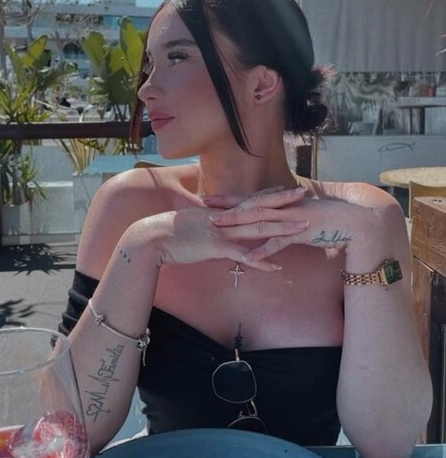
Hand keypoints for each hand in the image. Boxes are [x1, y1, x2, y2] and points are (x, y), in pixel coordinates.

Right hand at [123, 188, 310, 271]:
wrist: (152, 237)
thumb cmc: (169, 233)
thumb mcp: (193, 224)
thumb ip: (208, 223)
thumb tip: (216, 225)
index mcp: (221, 211)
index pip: (250, 200)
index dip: (270, 195)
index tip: (287, 190)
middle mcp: (225, 217)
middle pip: (260, 209)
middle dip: (284, 203)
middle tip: (305, 196)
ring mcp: (222, 231)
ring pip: (258, 229)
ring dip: (282, 229)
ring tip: (303, 229)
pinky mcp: (217, 247)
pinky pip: (243, 256)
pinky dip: (261, 262)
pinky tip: (276, 267)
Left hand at [202, 185, 371, 262]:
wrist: (352, 220)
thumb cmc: (327, 218)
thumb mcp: (300, 214)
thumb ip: (283, 216)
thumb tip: (269, 220)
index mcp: (281, 203)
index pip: (250, 199)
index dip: (228, 199)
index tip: (208, 199)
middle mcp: (282, 207)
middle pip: (248, 206)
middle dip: (225, 207)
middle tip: (202, 207)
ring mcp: (290, 219)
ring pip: (259, 220)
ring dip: (238, 224)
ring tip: (218, 228)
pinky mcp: (300, 232)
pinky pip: (279, 242)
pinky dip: (264, 249)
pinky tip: (249, 256)